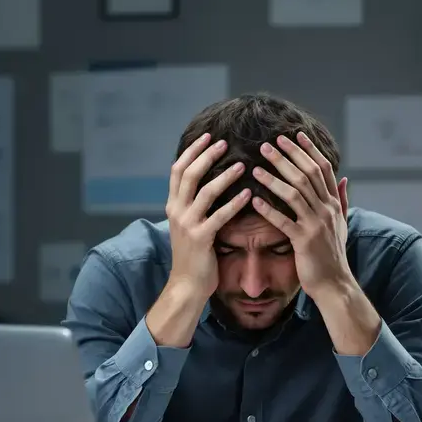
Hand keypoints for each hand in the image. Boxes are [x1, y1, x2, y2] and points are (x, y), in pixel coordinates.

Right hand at [165, 133, 251, 299]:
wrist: (187, 285)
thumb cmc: (193, 255)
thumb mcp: (188, 225)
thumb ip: (194, 205)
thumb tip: (208, 182)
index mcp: (173, 205)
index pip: (178, 170)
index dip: (192, 151)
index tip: (208, 136)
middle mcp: (176, 211)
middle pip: (189, 174)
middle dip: (207, 155)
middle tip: (224, 142)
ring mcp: (187, 224)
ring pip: (204, 191)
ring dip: (225, 175)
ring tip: (242, 165)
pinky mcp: (200, 238)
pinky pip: (220, 216)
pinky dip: (234, 203)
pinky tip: (248, 194)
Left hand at [250, 133, 351, 300]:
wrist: (335, 283)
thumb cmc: (334, 254)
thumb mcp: (342, 224)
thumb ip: (343, 199)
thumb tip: (346, 178)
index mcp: (334, 204)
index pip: (323, 169)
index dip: (309, 150)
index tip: (295, 134)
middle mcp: (327, 210)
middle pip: (306, 175)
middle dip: (287, 157)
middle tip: (268, 143)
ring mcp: (316, 225)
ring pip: (294, 194)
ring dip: (274, 178)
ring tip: (255, 166)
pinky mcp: (303, 242)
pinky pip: (283, 221)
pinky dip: (269, 209)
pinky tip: (254, 199)